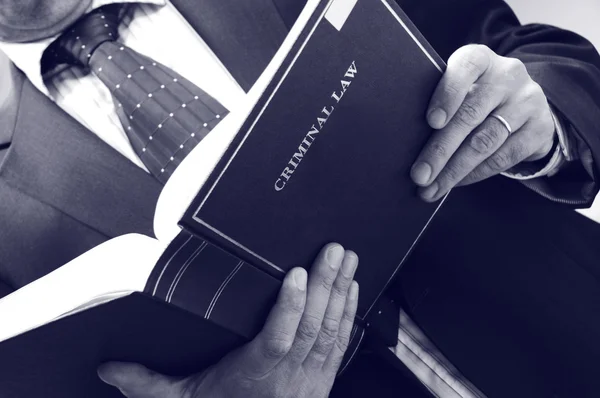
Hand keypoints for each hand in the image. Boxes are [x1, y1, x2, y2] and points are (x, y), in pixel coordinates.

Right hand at [98, 243, 358, 397]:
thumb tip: (108, 369)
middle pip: (312, 327)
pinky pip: (342, 341)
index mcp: (255, 376)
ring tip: (348, 258)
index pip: (278, 339)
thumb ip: (148, 385)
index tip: (295, 273)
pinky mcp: (324, 376)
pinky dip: (349, 312)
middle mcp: (290, 376)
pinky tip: (354, 288)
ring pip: (332, 329)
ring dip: (341, 291)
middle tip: (333, 248)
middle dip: (324, 284)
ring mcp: (312, 377)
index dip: (290, 307)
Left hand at [411, 44, 555, 201]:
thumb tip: (408, 142)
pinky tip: (456, 183)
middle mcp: (507, 74)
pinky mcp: (540, 128)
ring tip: (432, 188)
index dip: (447, 94)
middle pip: (470, 115)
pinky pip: (503, 157)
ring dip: (454, 170)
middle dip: (440, 150)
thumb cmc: (475, 96)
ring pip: (485, 141)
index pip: (466, 67)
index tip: (431, 122)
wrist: (524, 104)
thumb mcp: (461, 88)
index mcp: (481, 59)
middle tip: (420, 175)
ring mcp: (527, 100)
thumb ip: (442, 103)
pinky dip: (476, 174)